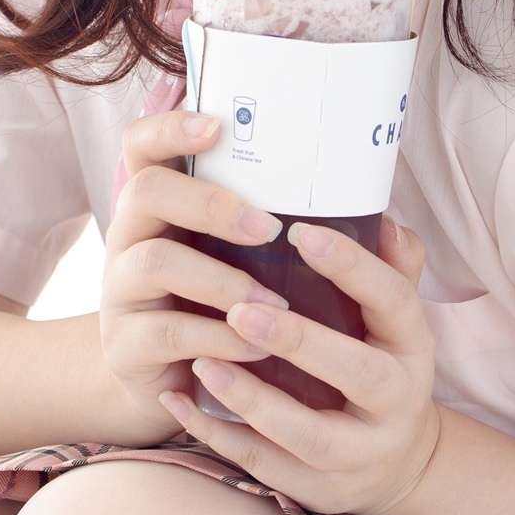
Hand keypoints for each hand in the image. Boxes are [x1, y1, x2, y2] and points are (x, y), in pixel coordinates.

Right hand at [96, 103, 294, 442]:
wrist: (171, 388)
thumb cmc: (223, 310)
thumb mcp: (256, 268)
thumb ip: (313, 243)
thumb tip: (394, 229)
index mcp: (160, 206)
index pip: (143, 144)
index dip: (171, 128)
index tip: (217, 127)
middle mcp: (130, 237)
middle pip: (147, 192)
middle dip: (210, 204)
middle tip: (266, 227)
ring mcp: (120, 291)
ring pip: (155, 262)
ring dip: (221, 279)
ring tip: (274, 301)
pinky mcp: (125, 345)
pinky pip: (167, 332)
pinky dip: (219, 338)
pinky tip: (255, 349)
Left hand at [161, 214, 441, 514]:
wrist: (397, 465)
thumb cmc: (378, 368)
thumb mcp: (392, 324)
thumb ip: (389, 271)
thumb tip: (383, 221)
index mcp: (414, 348)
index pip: (396, 301)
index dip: (354, 268)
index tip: (301, 233)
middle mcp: (398, 404)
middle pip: (361, 373)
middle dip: (300, 342)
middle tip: (242, 310)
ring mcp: (362, 454)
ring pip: (311, 435)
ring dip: (254, 400)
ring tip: (204, 362)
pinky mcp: (320, 489)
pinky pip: (265, 466)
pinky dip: (218, 435)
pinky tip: (178, 400)